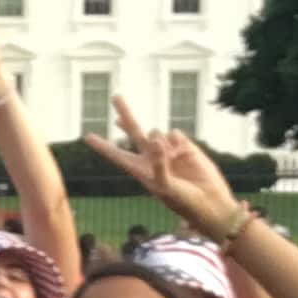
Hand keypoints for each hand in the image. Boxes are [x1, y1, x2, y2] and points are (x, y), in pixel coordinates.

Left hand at [87, 95, 238, 242]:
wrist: (209, 202)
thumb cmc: (184, 202)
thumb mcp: (166, 188)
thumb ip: (158, 164)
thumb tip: (156, 138)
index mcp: (140, 171)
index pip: (117, 156)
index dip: (103, 146)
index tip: (87, 137)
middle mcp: (151, 158)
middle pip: (134, 132)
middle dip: (125, 114)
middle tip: (115, 96)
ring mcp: (167, 150)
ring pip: (155, 132)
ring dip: (158, 141)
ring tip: (169, 159)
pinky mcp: (184, 146)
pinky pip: (174, 133)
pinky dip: (175, 141)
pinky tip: (181, 153)